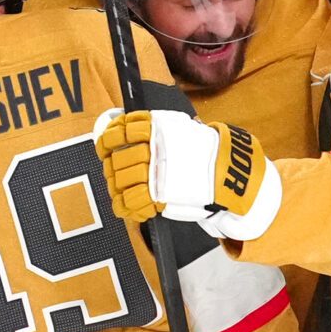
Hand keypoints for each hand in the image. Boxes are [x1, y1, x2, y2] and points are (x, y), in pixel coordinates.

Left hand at [93, 108, 283, 238]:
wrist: (226, 172)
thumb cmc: (201, 151)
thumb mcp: (178, 127)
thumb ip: (152, 126)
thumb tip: (122, 127)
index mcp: (156, 129)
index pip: (119, 132)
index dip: (106, 141)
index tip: (104, 147)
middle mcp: (153, 149)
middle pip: (118, 159)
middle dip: (114, 167)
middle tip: (117, 172)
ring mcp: (154, 174)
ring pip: (120, 180)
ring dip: (117, 186)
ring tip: (123, 188)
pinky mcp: (157, 195)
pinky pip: (129, 201)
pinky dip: (124, 205)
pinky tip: (126, 204)